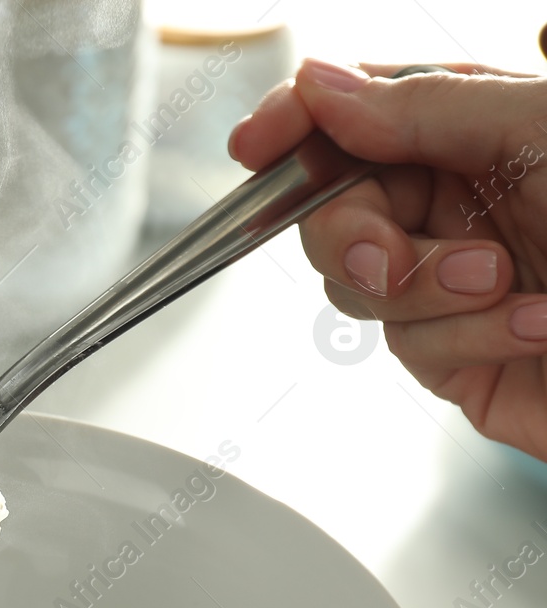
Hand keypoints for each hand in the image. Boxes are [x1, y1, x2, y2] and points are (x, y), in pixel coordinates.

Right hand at [229, 60, 546, 464]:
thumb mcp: (541, 133)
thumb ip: (424, 106)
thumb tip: (319, 86)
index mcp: (477, 128)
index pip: (354, 113)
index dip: (296, 123)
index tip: (255, 142)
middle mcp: (457, 201)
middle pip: (330, 207)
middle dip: (350, 233)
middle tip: (389, 255)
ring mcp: (451, 280)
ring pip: (358, 285)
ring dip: (429, 290)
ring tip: (511, 285)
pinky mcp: (459, 354)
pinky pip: (408, 345)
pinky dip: (469, 333)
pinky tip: (538, 324)